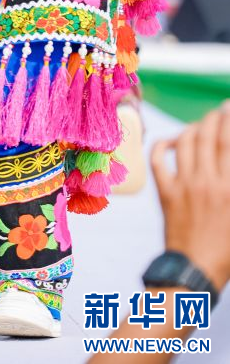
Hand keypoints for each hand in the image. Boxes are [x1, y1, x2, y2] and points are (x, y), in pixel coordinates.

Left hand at [151, 102, 229, 291]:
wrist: (196, 271)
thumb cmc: (226, 251)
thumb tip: (227, 165)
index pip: (229, 143)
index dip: (229, 120)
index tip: (229, 108)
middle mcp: (207, 182)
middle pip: (208, 137)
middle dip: (214, 118)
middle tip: (219, 111)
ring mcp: (183, 185)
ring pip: (185, 143)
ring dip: (192, 128)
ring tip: (200, 125)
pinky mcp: (165, 193)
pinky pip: (158, 160)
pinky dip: (163, 145)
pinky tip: (171, 141)